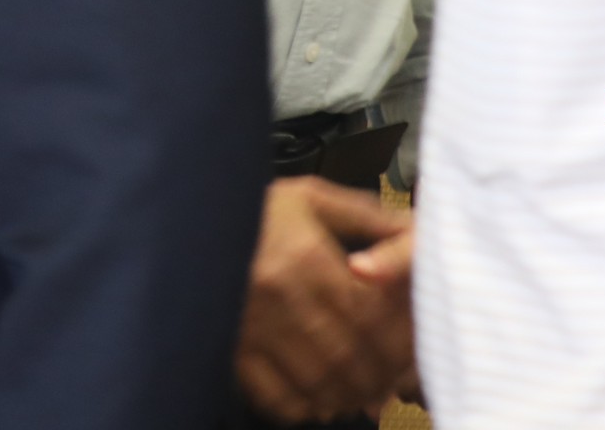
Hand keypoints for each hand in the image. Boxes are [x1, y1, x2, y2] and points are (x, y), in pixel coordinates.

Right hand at [232, 178, 413, 421]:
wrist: (187, 219)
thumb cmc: (255, 208)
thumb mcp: (312, 198)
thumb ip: (369, 217)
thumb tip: (418, 240)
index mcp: (306, 254)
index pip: (371, 314)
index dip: (399, 341)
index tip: (409, 350)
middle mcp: (279, 293)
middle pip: (348, 356)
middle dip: (378, 376)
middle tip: (389, 381)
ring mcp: (252, 324)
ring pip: (317, 382)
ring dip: (347, 395)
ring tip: (360, 393)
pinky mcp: (230, 345)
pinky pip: (275, 395)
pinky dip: (304, 406)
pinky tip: (317, 398)